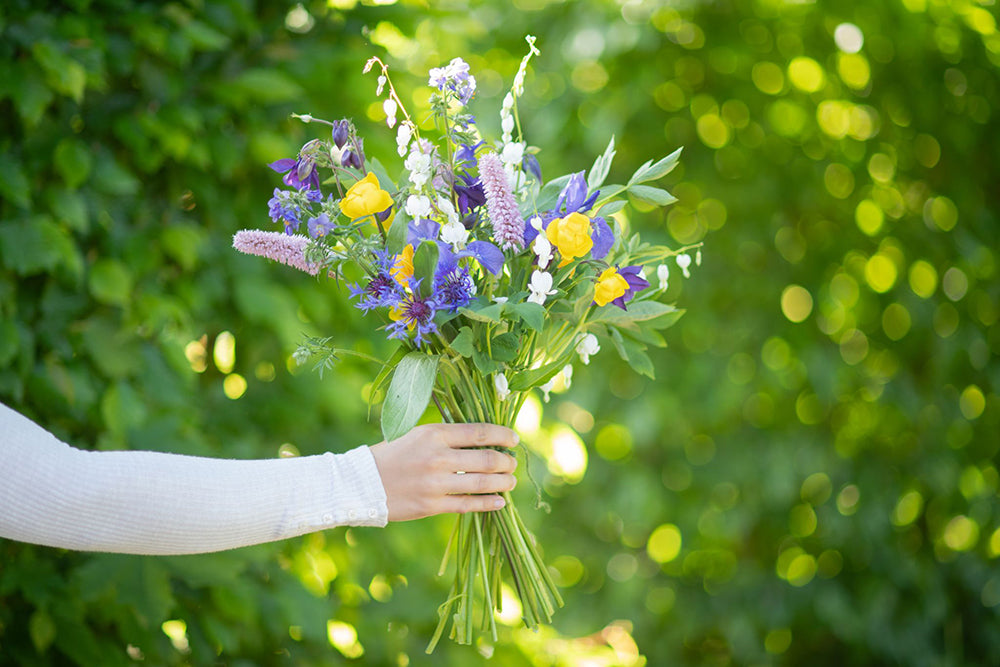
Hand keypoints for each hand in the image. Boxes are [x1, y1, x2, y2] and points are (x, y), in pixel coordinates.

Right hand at [368, 423, 517, 520]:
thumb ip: (446, 436)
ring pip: (483, 483)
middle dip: (507, 462)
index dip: (503, 435)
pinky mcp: (432, 506)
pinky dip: (489, 503)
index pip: (480, 431)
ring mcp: (436, 483)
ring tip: (510, 482)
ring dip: (504, 482)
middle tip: (512, 463)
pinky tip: (500, 501)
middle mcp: (438, 457)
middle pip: (487, 458)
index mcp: (434, 434)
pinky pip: (469, 505)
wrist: (362, 483)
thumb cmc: (392, 455)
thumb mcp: (417, 435)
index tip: (514, 439)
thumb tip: (482, 438)